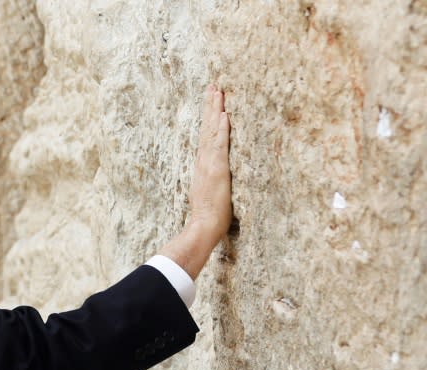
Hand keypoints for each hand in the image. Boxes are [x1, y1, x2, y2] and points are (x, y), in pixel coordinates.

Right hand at [189, 84, 231, 238]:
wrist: (204, 225)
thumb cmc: (209, 215)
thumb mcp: (210, 193)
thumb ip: (213, 181)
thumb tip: (217, 176)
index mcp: (203, 165)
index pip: (206, 136)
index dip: (209, 118)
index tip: (212, 101)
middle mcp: (204, 160)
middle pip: (207, 128)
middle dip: (210, 106)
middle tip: (213, 86)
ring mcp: (210, 163)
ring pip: (212, 132)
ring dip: (215, 110)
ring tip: (218, 91)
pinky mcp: (217, 169)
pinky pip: (220, 144)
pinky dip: (221, 129)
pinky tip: (223, 115)